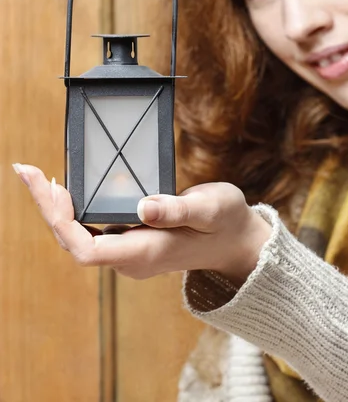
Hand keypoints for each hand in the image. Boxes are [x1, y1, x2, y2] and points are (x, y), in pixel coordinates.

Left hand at [12, 164, 271, 284]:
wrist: (235, 242)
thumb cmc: (225, 223)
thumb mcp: (210, 209)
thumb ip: (178, 209)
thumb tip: (144, 207)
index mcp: (145, 253)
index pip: (87, 250)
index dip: (62, 222)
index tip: (52, 189)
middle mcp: (131, 258)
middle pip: (74, 242)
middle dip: (49, 209)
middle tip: (29, 172)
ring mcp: (130, 251)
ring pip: (79, 237)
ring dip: (56, 209)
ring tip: (38, 178)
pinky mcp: (132, 240)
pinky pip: (92, 230)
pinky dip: (73, 210)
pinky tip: (68, 190)